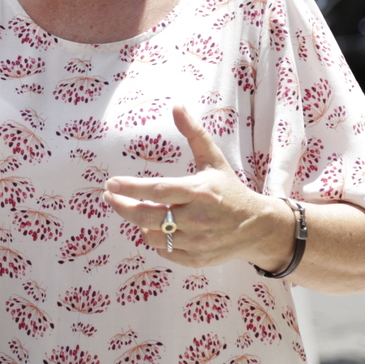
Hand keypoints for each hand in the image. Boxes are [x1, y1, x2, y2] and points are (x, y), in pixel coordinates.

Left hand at [102, 105, 291, 268]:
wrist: (256, 226)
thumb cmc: (229, 188)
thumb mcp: (213, 159)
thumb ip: (193, 133)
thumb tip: (177, 105)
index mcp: (199, 192)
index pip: (158, 191)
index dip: (131, 188)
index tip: (110, 183)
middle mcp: (197, 219)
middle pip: (147, 216)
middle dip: (122, 206)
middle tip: (109, 196)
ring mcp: (196, 241)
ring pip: (152, 236)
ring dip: (139, 223)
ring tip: (137, 209)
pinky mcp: (196, 258)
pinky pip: (164, 251)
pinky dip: (155, 240)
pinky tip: (156, 228)